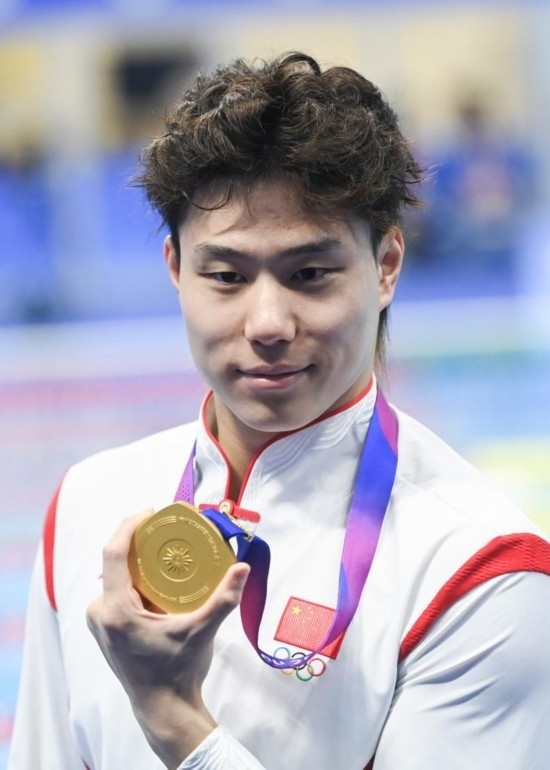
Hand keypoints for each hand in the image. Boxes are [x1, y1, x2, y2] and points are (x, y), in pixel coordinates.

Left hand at [87, 510, 249, 769]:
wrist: (164, 709)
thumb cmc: (179, 671)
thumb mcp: (202, 632)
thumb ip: (223, 600)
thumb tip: (242, 568)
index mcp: (116, 610)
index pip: (113, 554)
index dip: (129, 526)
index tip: (150, 511)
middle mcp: (100, 614)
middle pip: (113, 562)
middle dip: (137, 541)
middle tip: (165, 530)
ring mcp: (99, 623)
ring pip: (114, 577)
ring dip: (136, 561)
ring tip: (163, 550)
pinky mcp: (105, 629)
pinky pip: (115, 592)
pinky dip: (133, 579)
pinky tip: (154, 576)